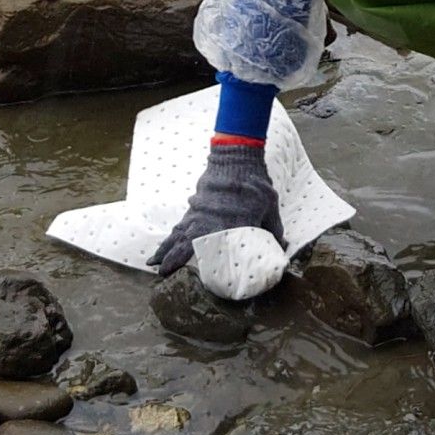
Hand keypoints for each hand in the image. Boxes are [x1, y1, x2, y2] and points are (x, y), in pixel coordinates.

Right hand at [150, 142, 283, 273]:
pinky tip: (167, 241)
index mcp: (230, 225)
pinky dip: (172, 234)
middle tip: (160, 273)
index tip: (193, 276)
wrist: (237, 158)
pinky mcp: (195, 206)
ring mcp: (199, 212)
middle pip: (186, 243)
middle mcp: (209, 221)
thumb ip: (273, 231)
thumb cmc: (256, 184)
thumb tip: (280, 249)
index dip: (204, 264)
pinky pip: (181, 223)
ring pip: (178, 234)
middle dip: (172, 258)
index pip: (215, 251)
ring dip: (166, 248)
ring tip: (153, 262)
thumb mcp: (270, 208)